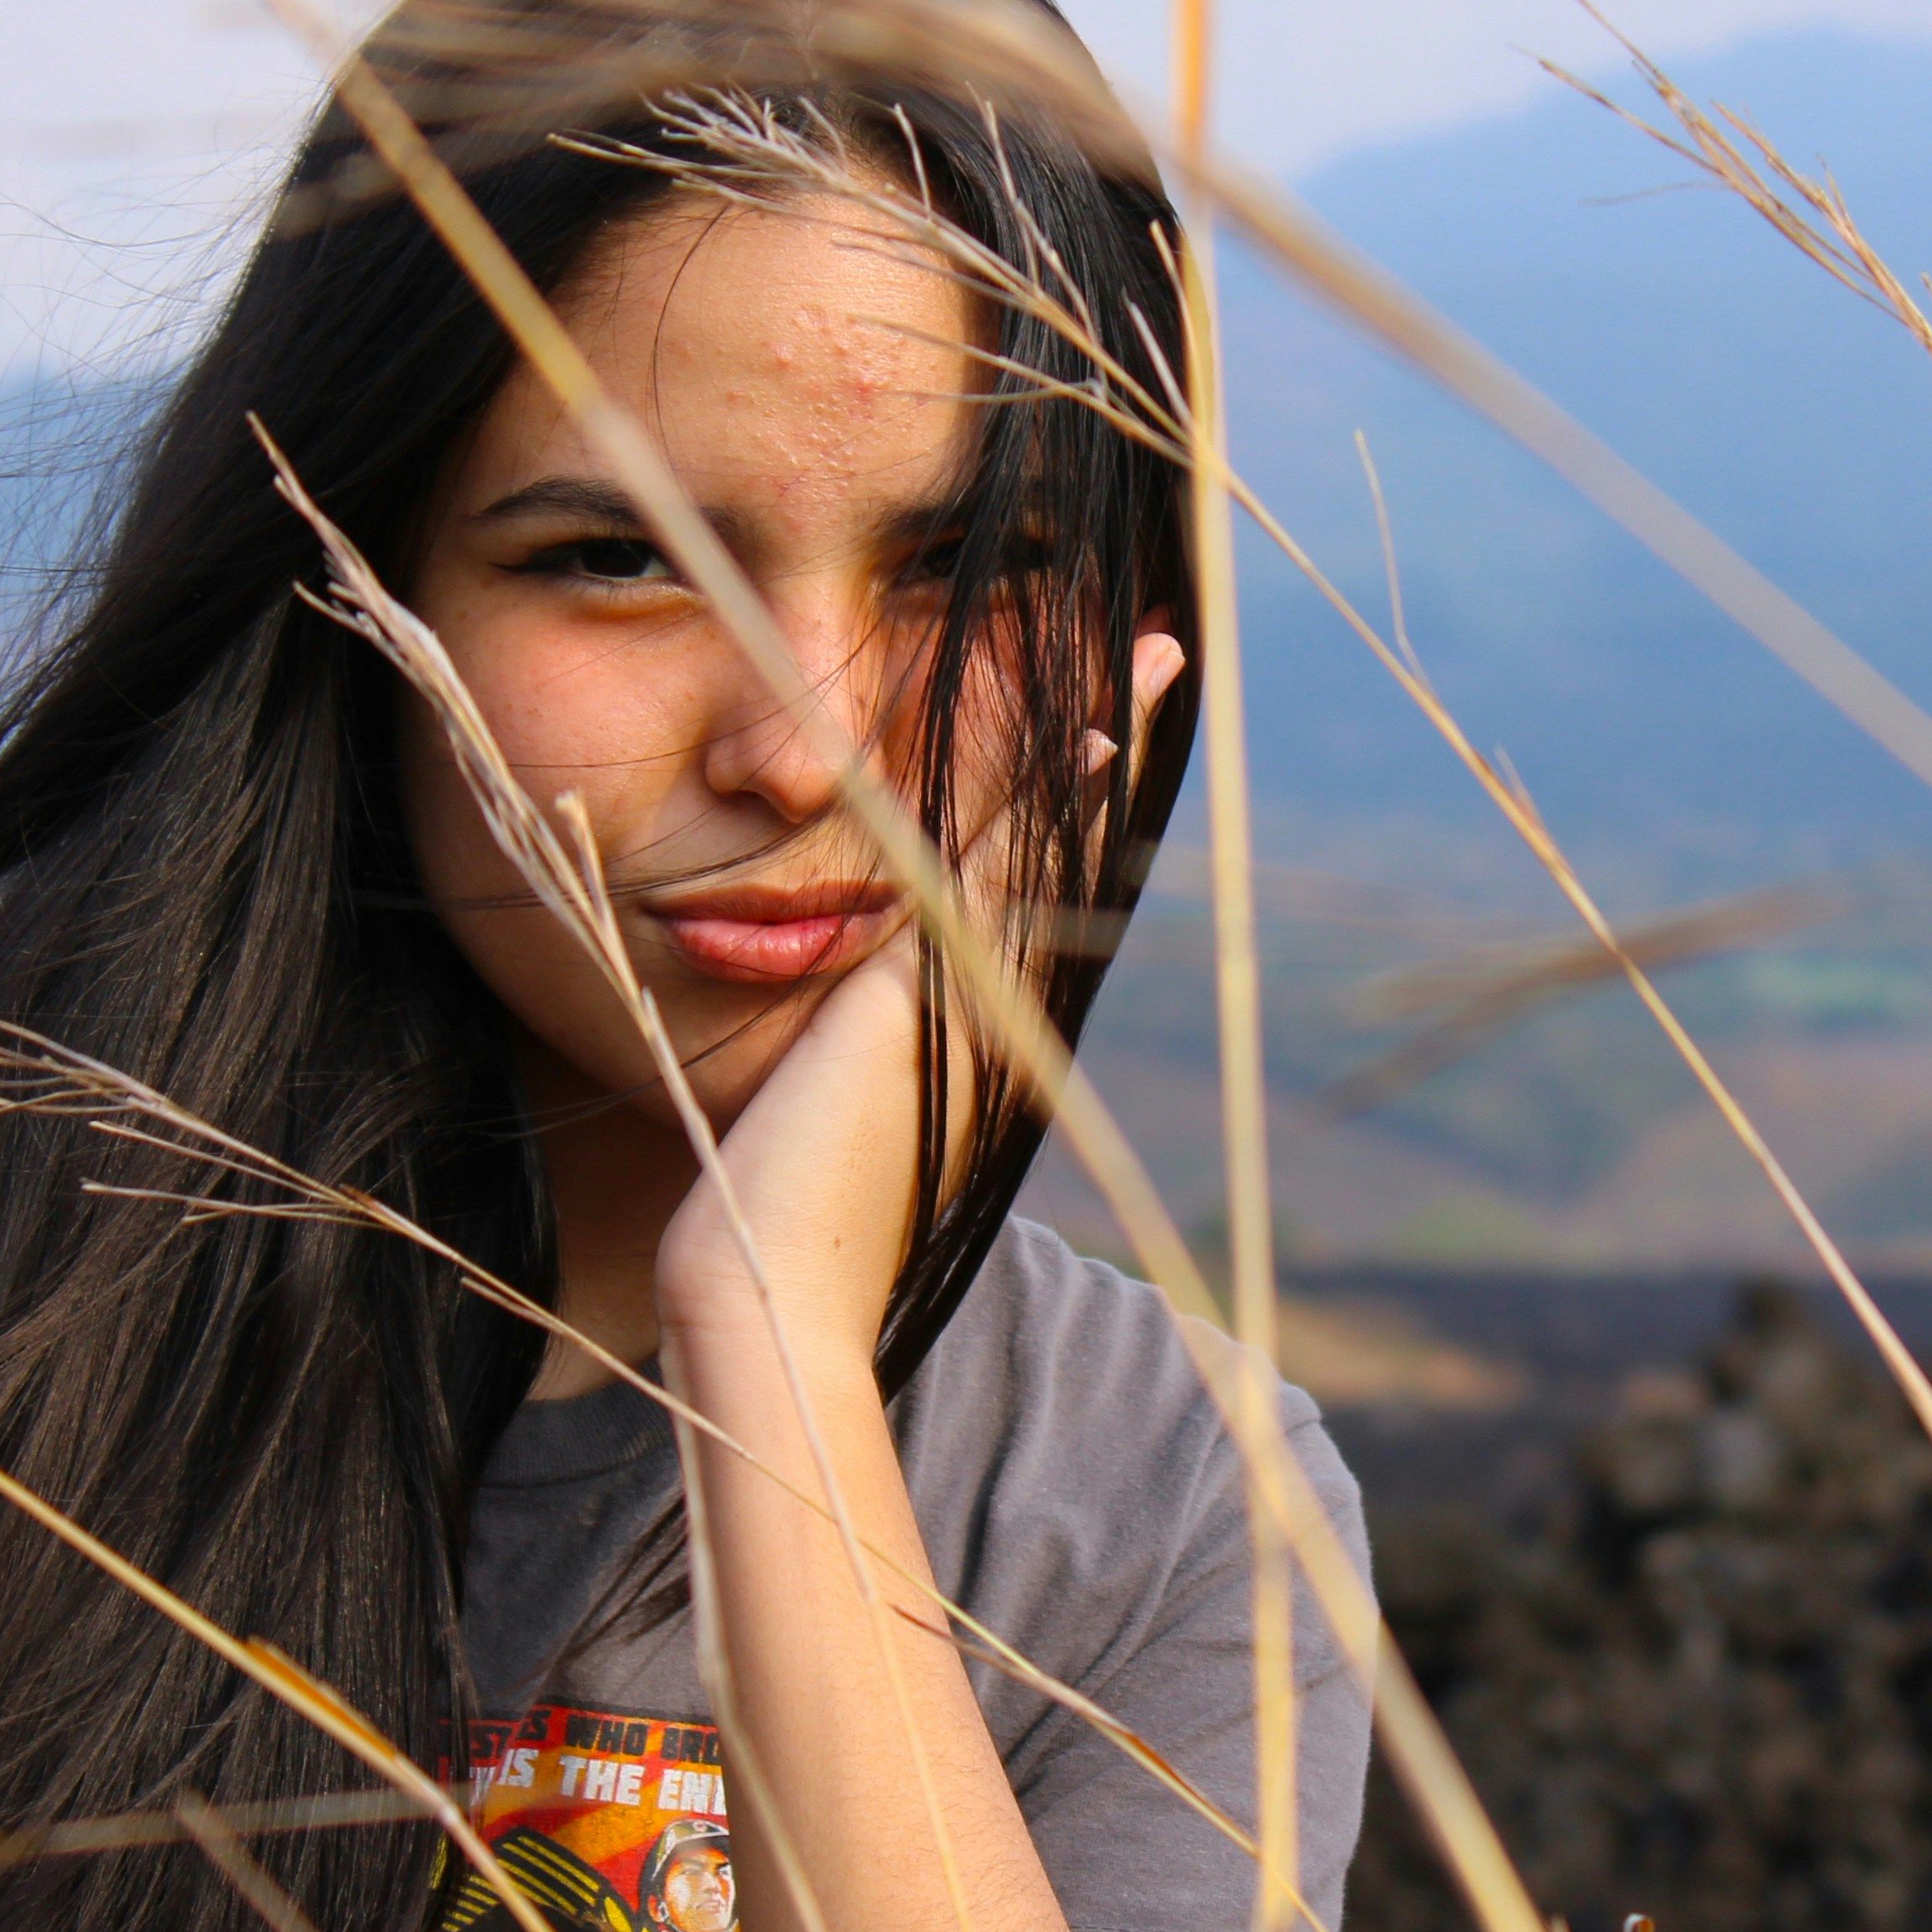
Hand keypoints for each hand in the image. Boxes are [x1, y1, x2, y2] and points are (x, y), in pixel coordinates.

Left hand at [655, 629, 1182, 1358]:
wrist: (763, 1279)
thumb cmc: (770, 1208)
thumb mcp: (826, 1100)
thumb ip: (852, 1043)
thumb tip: (845, 1014)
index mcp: (978, 1034)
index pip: (1034, 891)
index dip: (1077, 804)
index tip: (1109, 726)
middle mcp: (999, 1014)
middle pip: (1064, 854)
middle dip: (1113, 749)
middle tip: (1167, 652)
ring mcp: (979, 1006)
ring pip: (1045, 850)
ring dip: (1099, 747)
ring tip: (1152, 657)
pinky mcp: (936, 998)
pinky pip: (997, 870)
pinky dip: (1046, 800)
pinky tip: (1086, 729)